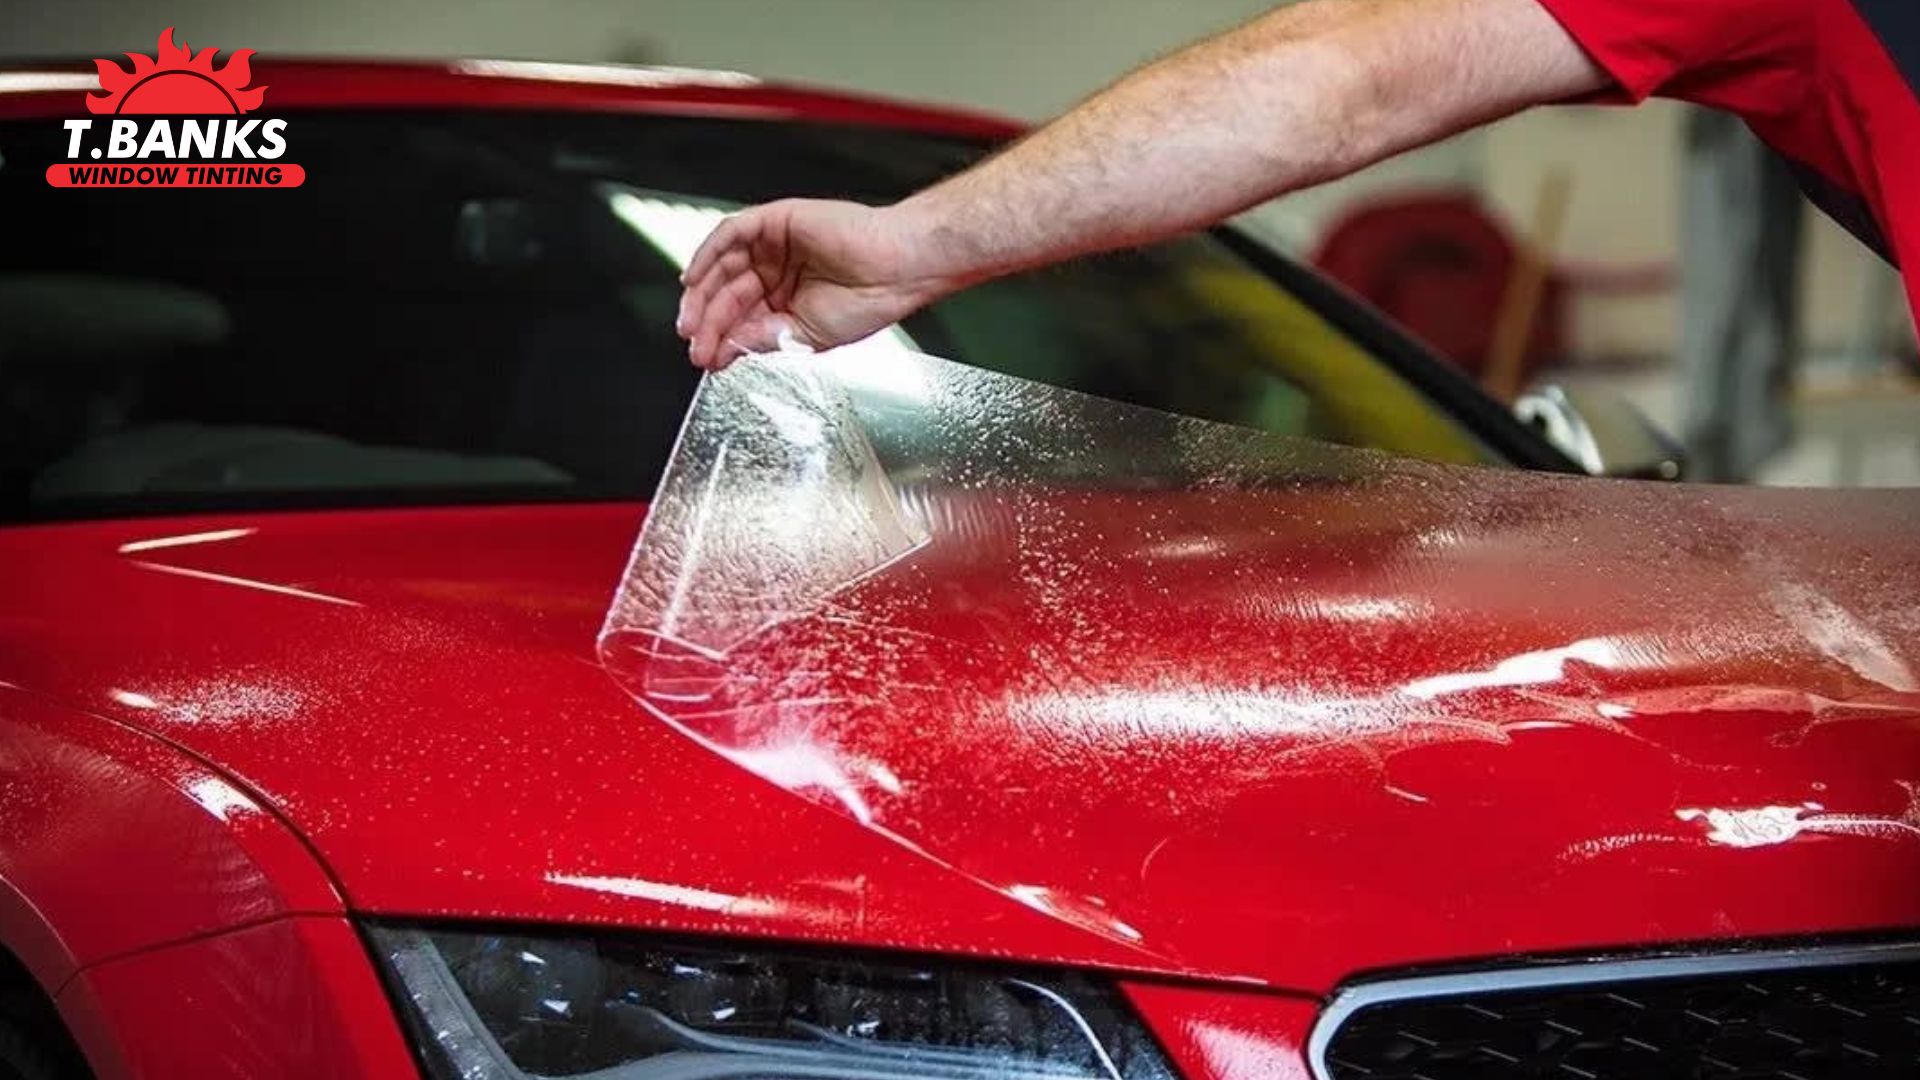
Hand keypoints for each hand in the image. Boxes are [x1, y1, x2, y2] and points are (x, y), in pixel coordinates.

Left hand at [676, 199, 941, 369]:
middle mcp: (778, 271)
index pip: (742, 318)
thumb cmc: (870, 299)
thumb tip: (726, 350)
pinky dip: (708, 253)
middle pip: (727, 293)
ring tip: (693, 322)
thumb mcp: (804, 334)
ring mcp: (775, 246)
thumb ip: (763, 338)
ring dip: (702, 295)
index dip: (720, 339)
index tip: (707, 358)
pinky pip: (731, 233)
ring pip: (724, 266)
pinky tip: (694, 279)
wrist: (896, 270)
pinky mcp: (776, 221)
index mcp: (788, 299)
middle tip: (696, 344)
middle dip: (707, 322)